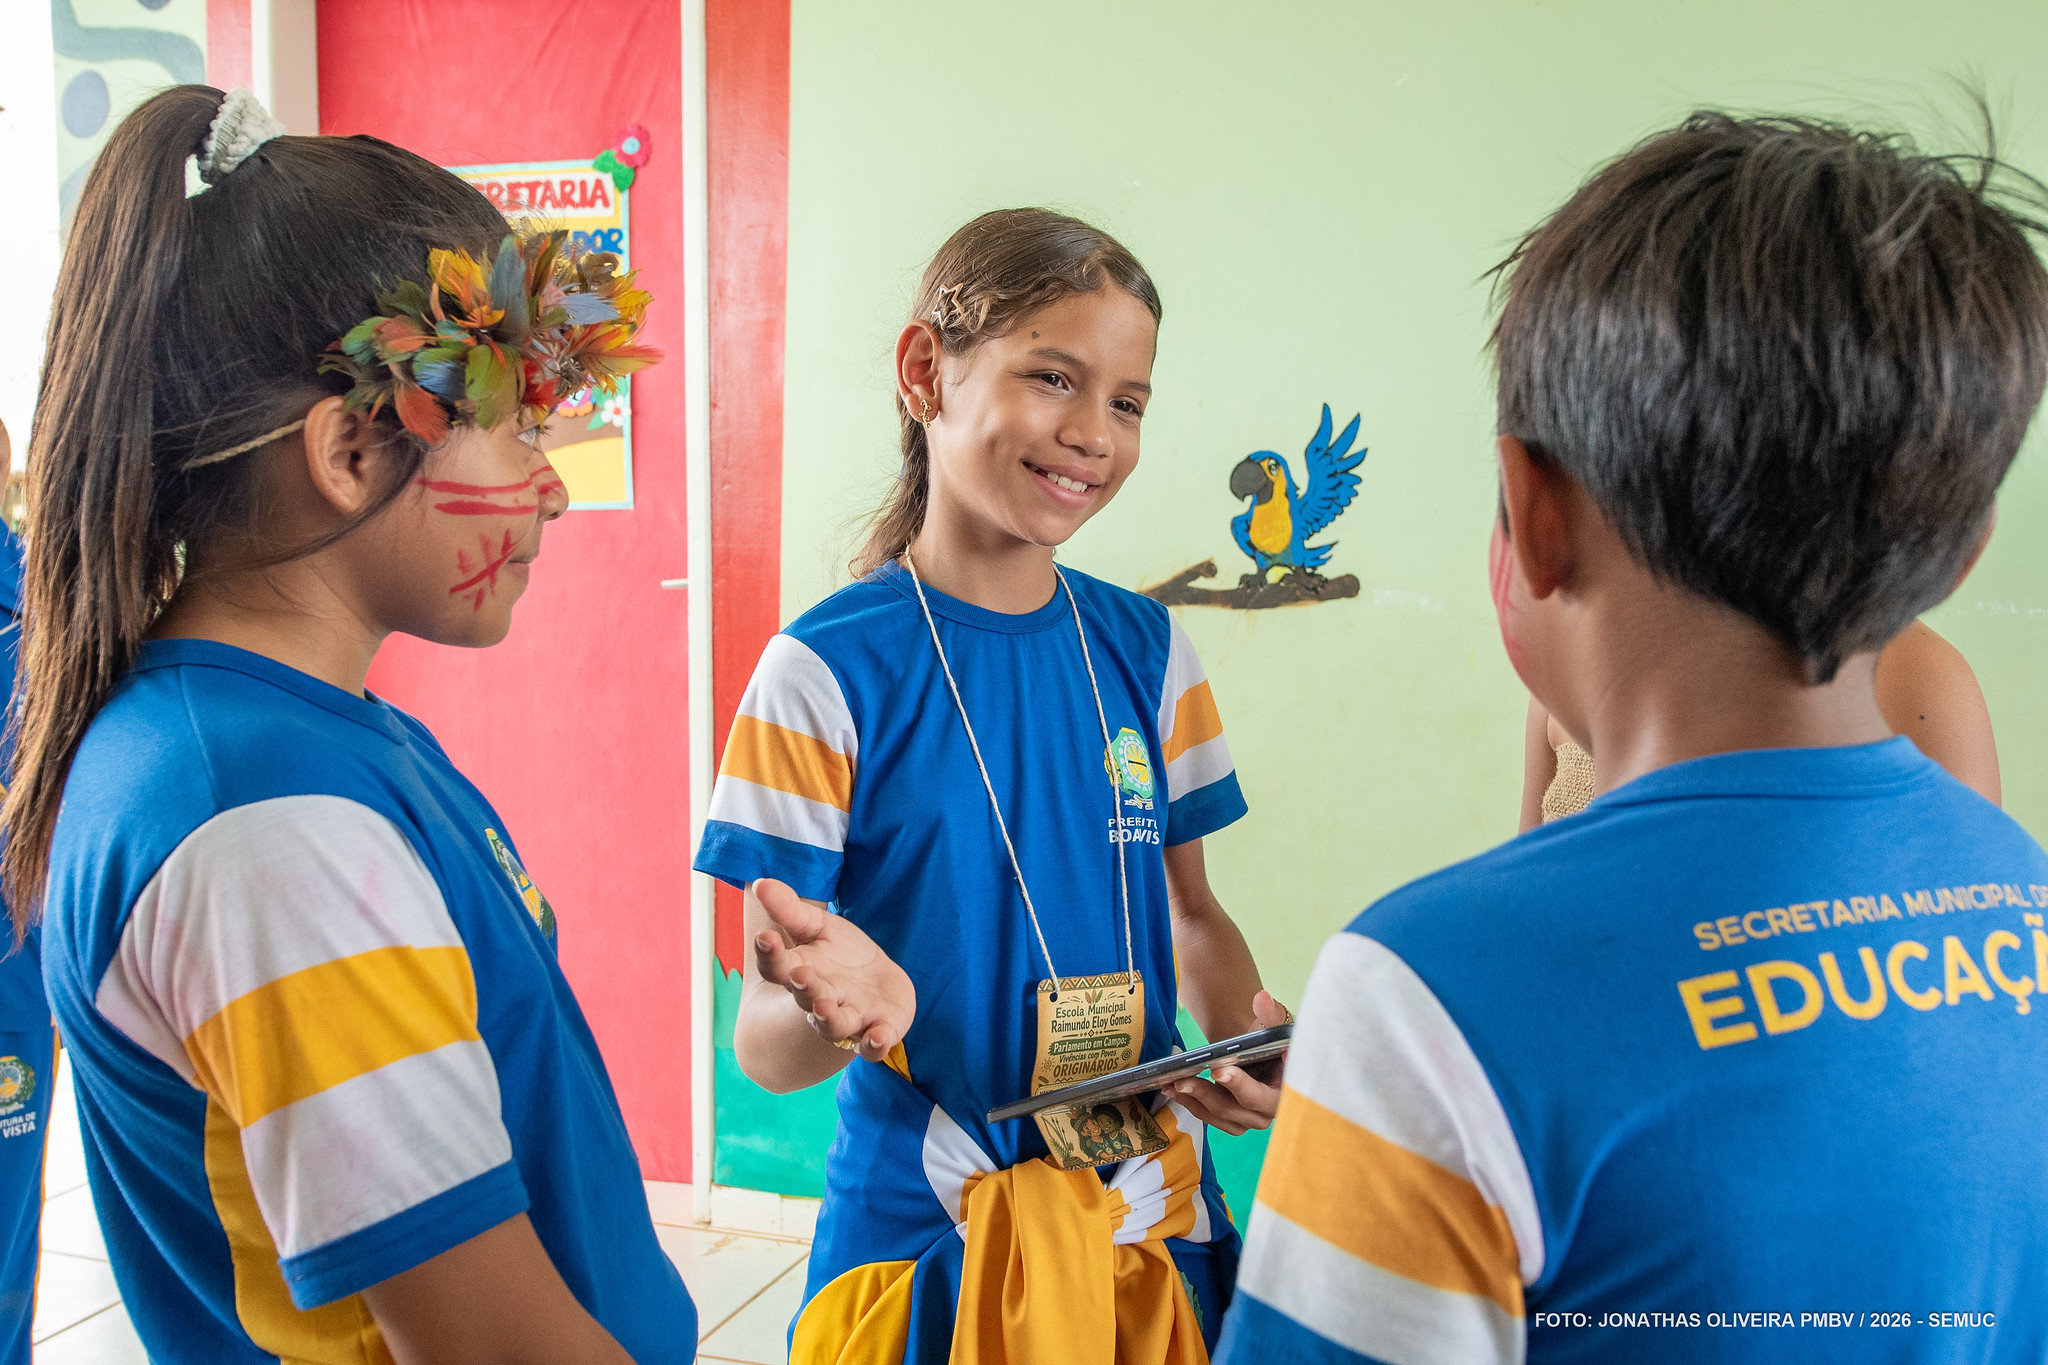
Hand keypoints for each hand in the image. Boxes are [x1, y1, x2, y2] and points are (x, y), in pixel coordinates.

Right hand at [751, 878, 914, 1064]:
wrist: (876, 987)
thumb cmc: (838, 955)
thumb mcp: (817, 926)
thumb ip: (790, 909)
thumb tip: (760, 882)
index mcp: (801, 971)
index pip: (778, 966)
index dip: (769, 953)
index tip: (766, 936)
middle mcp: (821, 999)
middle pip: (806, 997)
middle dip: (804, 987)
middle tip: (800, 975)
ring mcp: (850, 1017)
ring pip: (835, 1025)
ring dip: (830, 1018)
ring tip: (825, 1007)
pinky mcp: (880, 1029)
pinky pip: (873, 1045)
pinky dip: (874, 1045)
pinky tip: (876, 1038)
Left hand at [1169, 990, 1289, 1135]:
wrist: (1259, 1054)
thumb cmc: (1270, 1040)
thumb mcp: (1273, 1025)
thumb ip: (1270, 1013)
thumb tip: (1262, 998)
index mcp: (1285, 1092)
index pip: (1264, 1095)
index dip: (1242, 1086)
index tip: (1220, 1070)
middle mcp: (1268, 1113)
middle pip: (1237, 1108)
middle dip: (1208, 1092)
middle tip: (1185, 1078)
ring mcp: (1249, 1120)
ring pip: (1219, 1114)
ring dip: (1193, 1099)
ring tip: (1172, 1083)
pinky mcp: (1231, 1122)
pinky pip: (1208, 1117)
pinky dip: (1189, 1103)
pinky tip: (1171, 1088)